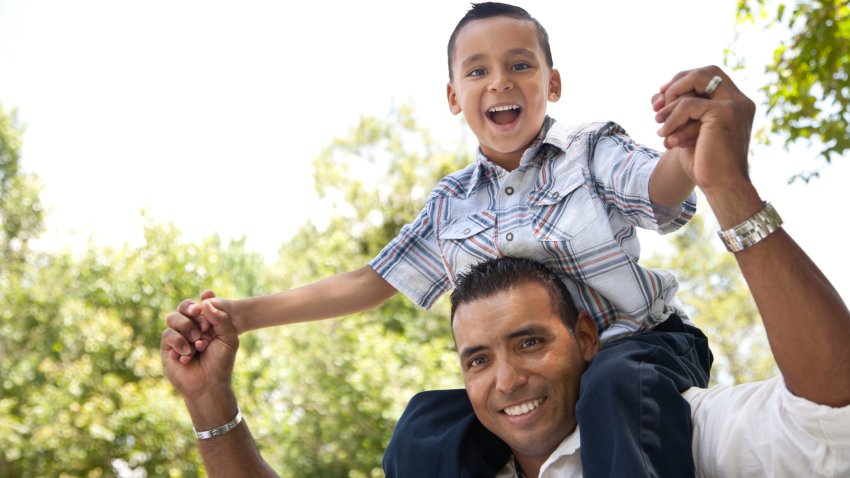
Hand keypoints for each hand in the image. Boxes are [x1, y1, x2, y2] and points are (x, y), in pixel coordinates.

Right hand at [161, 291, 239, 400]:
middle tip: (198, 312)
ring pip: (173, 317)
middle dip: (191, 307)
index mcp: (207, 324)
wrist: (208, 384)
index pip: (203, 304)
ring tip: (197, 342)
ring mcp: (178, 336)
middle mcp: (192, 327)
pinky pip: (168, 334)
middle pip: (184, 306)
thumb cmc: (221, 363)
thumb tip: (206, 302)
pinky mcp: (167, 348)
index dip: (205, 298)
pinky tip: (187, 355)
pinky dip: (179, 342)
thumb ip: (221, 319)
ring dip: (186, 326)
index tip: (209, 294)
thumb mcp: (228, 339)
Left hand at [652, 65, 755, 195]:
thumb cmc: (706, 164)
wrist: (723, 186)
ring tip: (659, 125)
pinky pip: (688, 104)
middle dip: (678, 83)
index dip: (683, 81)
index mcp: (736, 104)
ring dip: (671, 104)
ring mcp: (734, 104)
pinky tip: (667, 136)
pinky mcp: (724, 112)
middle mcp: (740, 100)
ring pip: (695, 82)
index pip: (709, 76)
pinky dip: (672, 119)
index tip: (661, 97)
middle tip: (657, 104)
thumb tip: (657, 95)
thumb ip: (682, 111)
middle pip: (706, 71)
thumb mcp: (690, 132)